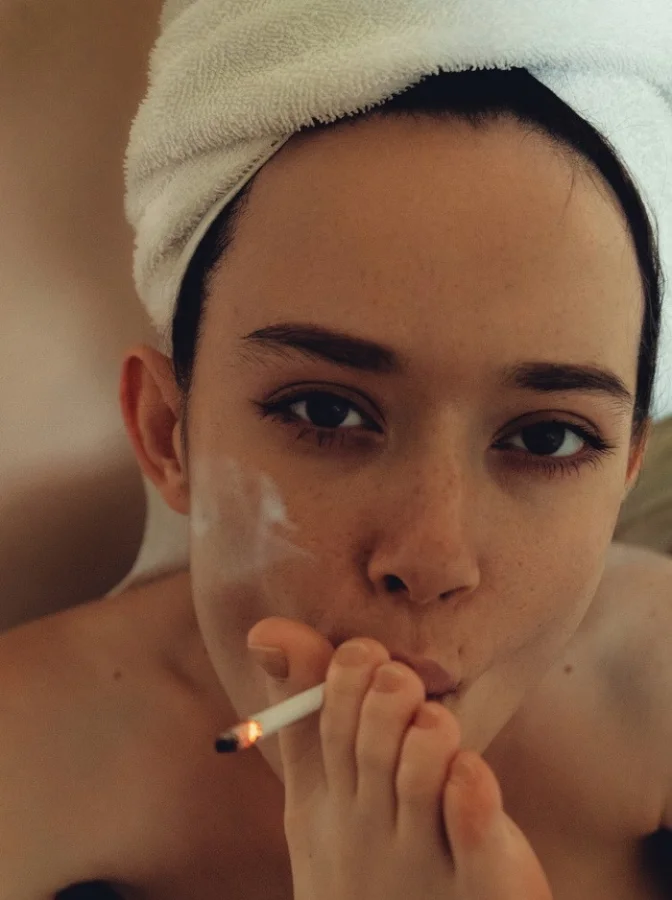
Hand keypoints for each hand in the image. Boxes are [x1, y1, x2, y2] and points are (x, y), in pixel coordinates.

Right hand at [248, 616, 552, 899]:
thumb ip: (309, 716)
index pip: (320, 726)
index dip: (341, 676)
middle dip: (384, 693)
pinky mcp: (478, 880)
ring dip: (429, 732)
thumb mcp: (326, 796)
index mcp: (327, 801)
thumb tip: (266, 630)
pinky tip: (470, 771)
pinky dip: (469, 790)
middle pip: (367, 744)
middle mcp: (367, 828)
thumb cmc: (371, 858)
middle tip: (399, 678)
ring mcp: (420, 857)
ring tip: (437, 726)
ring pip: (418, 777)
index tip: (361, 652)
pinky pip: (472, 827)